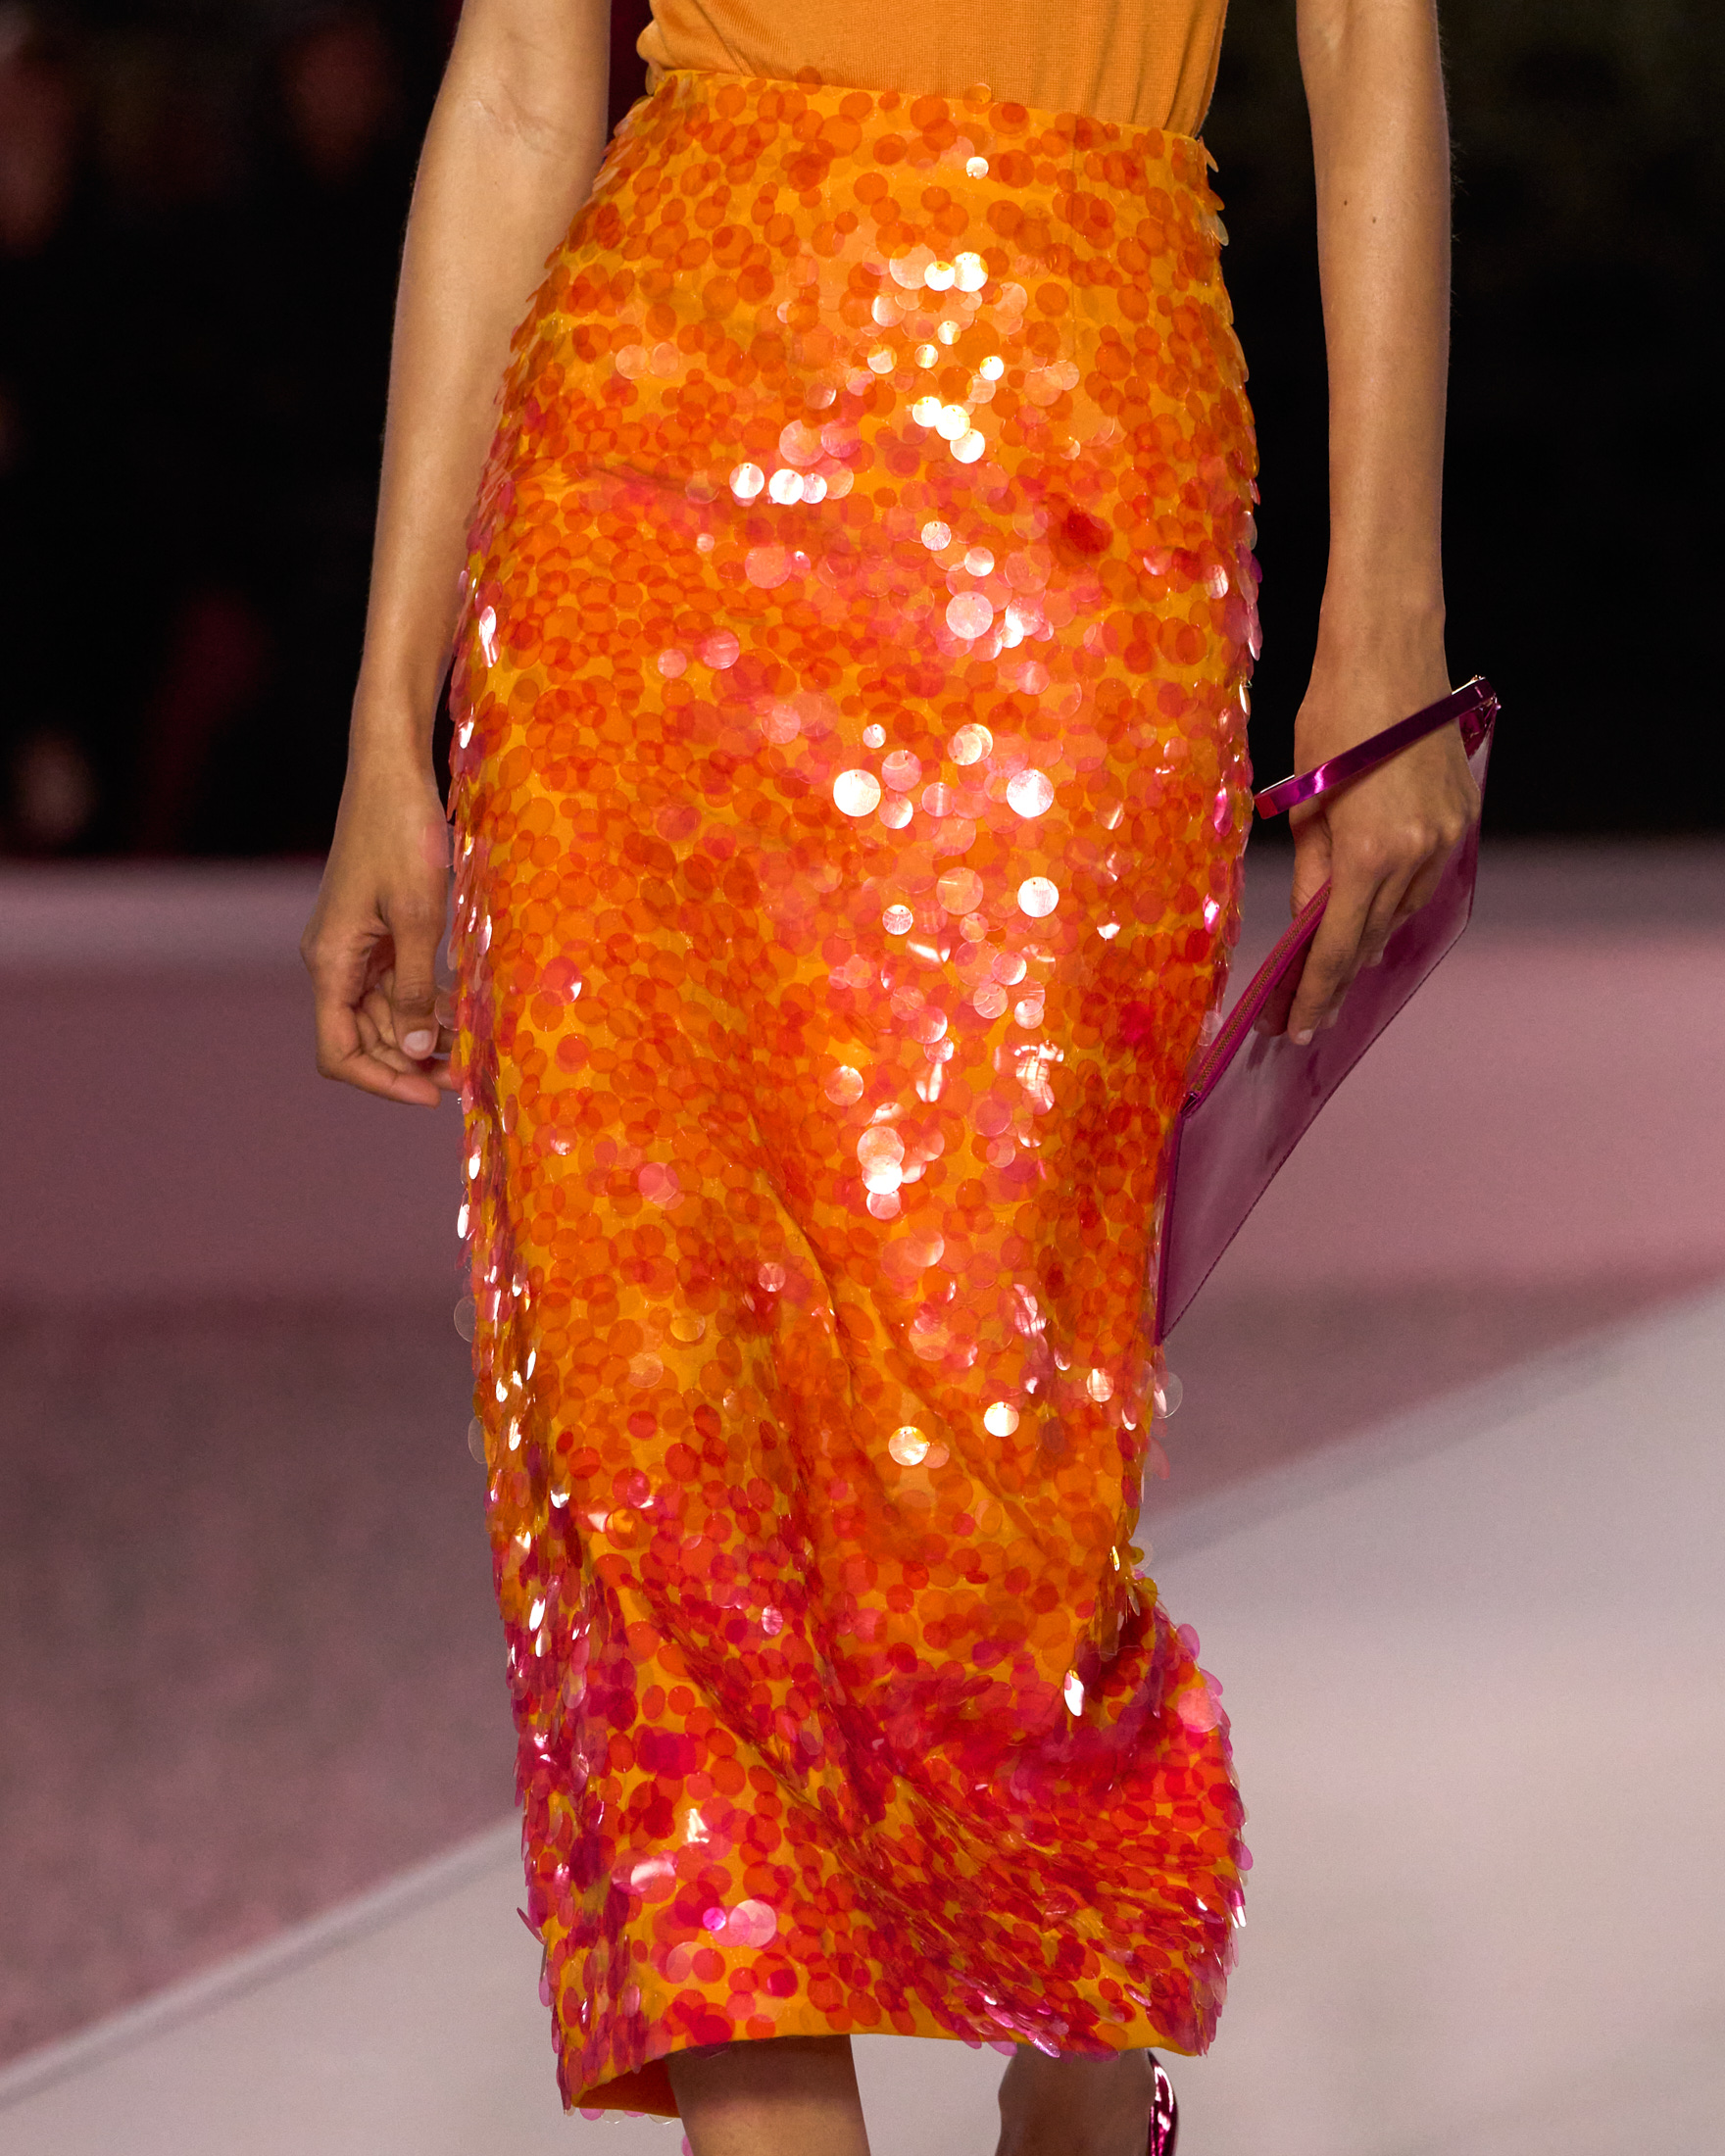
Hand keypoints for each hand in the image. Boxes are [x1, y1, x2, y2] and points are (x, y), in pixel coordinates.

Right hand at [301, 755, 455, 1106]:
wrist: (390, 769)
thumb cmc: (401, 833)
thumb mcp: (418, 916)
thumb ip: (416, 989)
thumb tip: (418, 1052)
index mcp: (330, 961)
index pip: (338, 1051)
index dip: (381, 1081)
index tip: (429, 1096)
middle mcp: (333, 960)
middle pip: (363, 1038)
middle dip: (412, 1064)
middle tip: (467, 1080)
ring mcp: (354, 947)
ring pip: (385, 1015)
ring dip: (424, 1038)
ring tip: (473, 1055)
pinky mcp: (375, 931)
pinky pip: (397, 985)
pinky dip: (427, 1005)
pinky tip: (464, 1016)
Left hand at [1281, 659, 1479, 1042]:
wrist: (1391, 653)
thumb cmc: (1333, 716)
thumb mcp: (1305, 802)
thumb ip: (1310, 872)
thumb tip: (1306, 924)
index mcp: (1370, 855)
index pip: (1338, 946)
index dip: (1314, 993)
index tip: (1294, 1029)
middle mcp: (1418, 855)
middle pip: (1372, 937)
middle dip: (1335, 974)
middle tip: (1301, 1008)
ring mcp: (1447, 837)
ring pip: (1400, 911)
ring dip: (1365, 937)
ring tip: (1329, 966)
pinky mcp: (1461, 818)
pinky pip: (1423, 879)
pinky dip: (1392, 900)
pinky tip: (1368, 913)